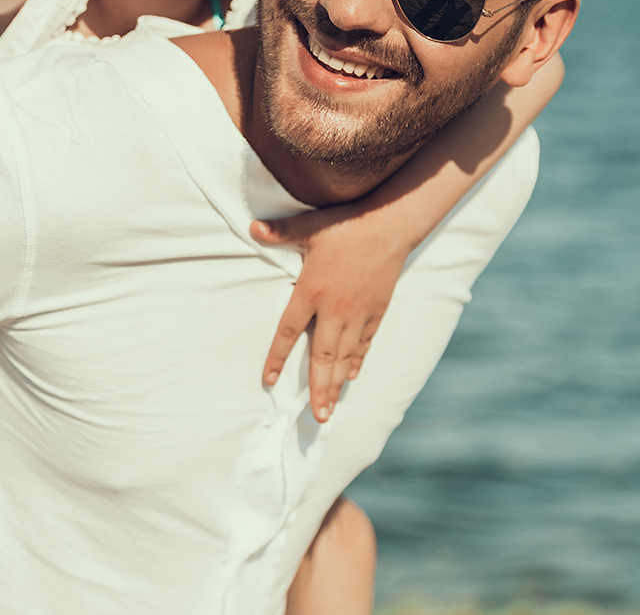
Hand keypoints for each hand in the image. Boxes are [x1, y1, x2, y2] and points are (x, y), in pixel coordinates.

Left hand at [252, 204, 407, 423]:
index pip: (288, 331)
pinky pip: (364, 343)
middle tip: (316, 416)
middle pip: (321, 355)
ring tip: (330, 409)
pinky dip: (356, 361)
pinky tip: (350, 376)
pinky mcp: (377, 311)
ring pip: (344, 355)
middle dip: (317, 387)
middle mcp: (335, 308)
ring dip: (335, 383)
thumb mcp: (309, 227)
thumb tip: (252, 226)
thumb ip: (280, 232)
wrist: (389, 225)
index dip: (277, 357)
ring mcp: (358, 313)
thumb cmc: (345, 226)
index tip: (269, 380)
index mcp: (312, 290)